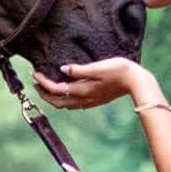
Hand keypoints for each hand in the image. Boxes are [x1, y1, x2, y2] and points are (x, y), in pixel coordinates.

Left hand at [34, 57, 156, 111]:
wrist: (136, 82)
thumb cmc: (119, 71)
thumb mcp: (97, 67)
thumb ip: (78, 70)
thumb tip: (62, 70)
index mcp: (82, 90)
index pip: (55, 89)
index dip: (42, 82)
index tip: (34, 74)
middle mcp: (83, 99)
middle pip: (56, 101)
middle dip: (43, 93)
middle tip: (35, 81)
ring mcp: (89, 102)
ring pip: (64, 104)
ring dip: (52, 97)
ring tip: (45, 86)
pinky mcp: (95, 100)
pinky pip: (73, 104)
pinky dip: (63, 99)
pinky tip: (64, 91)